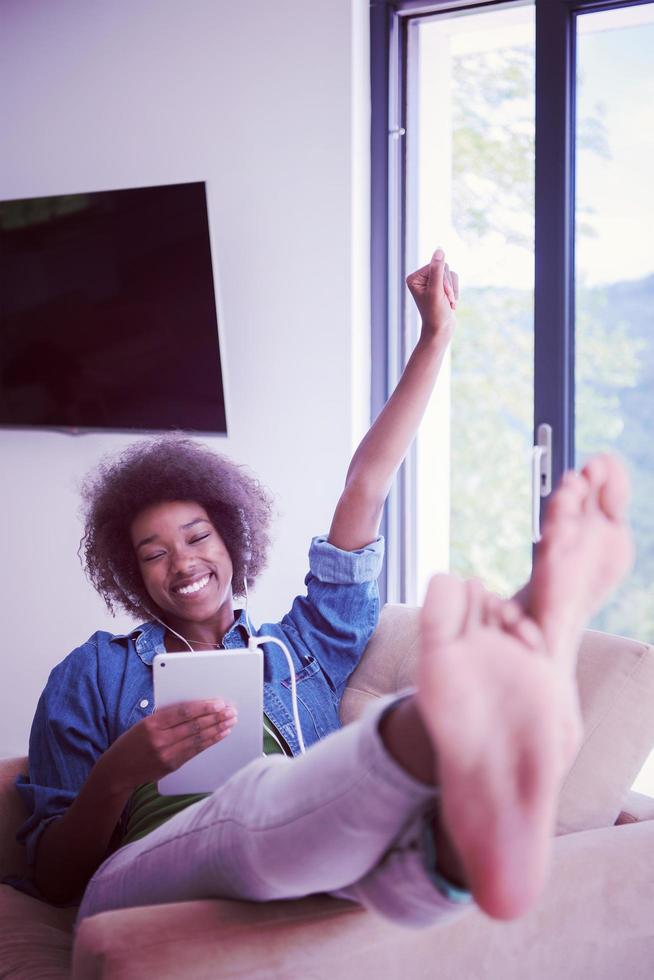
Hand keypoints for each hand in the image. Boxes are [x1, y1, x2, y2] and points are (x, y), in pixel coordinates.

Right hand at [103, 699, 236, 793]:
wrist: (117, 771)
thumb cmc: (131, 742)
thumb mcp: (143, 723)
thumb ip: (166, 716)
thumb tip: (195, 707)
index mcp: (151, 724)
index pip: (182, 713)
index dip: (203, 707)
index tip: (218, 703)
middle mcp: (160, 740)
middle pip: (194, 726)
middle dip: (215, 717)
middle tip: (231, 711)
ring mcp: (166, 755)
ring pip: (197, 739)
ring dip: (217, 729)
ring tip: (230, 721)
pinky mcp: (172, 766)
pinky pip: (195, 751)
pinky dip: (210, 742)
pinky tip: (220, 735)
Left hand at [406, 248, 458, 342]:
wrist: (440, 330)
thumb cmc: (435, 313)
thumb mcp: (437, 290)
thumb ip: (438, 270)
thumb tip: (439, 249)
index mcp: (414, 277)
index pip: (436, 265)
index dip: (443, 280)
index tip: (442, 295)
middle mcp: (421, 278)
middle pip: (444, 268)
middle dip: (448, 286)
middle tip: (446, 301)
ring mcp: (431, 282)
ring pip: (450, 274)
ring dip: (453, 290)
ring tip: (448, 303)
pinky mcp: (440, 286)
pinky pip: (453, 279)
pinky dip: (455, 292)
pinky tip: (450, 303)